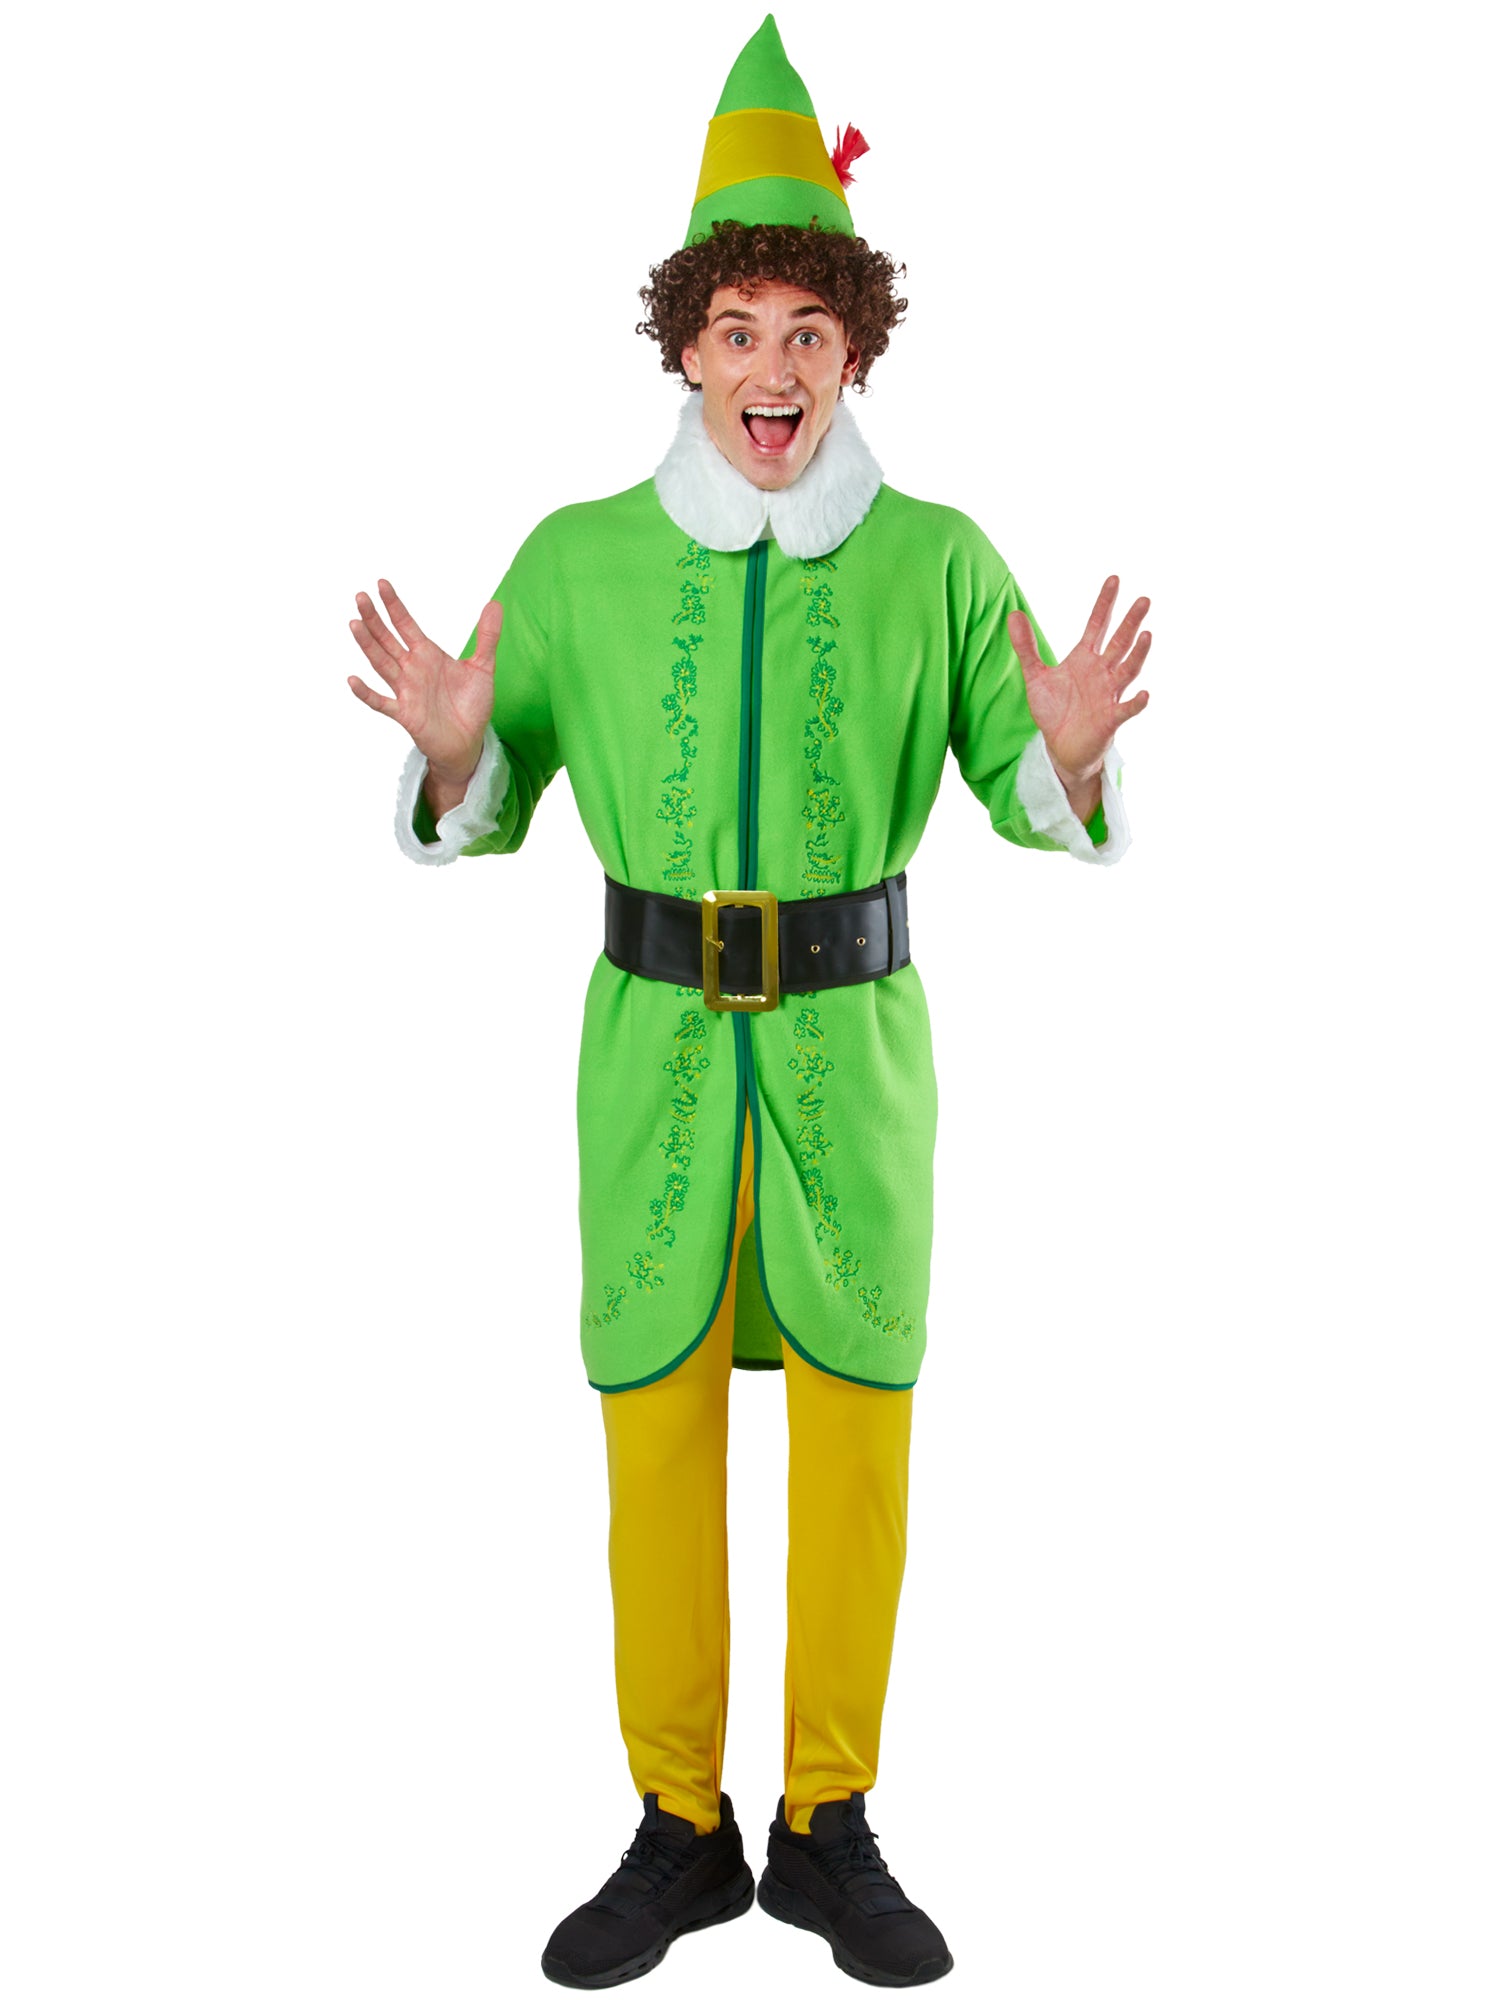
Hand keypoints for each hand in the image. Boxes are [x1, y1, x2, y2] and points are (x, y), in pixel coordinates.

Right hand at [347, 579, 500, 782]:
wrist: (469, 742)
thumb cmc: (471, 705)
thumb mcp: (482, 668)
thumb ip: (487, 637)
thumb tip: (495, 604)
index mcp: (427, 654)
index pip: (405, 624)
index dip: (394, 605)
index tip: (381, 584)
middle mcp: (412, 669)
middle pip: (387, 639)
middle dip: (374, 619)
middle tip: (360, 597)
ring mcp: (406, 691)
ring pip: (381, 664)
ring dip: (368, 645)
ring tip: (354, 624)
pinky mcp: (406, 714)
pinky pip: (381, 702)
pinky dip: (367, 693)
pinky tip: (353, 680)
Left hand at [1009, 575, 1150, 793]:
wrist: (1061, 747)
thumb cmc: (1054, 711)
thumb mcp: (1035, 676)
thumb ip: (1026, 647)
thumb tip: (1013, 614)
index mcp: (1085, 658)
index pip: (1098, 625)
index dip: (1105, 603)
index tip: (1114, 579)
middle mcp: (1102, 672)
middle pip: (1119, 642)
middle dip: (1131, 622)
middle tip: (1144, 599)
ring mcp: (1109, 694)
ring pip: (1127, 670)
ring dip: (1137, 654)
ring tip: (1147, 634)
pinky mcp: (1110, 719)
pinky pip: (1126, 709)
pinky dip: (1136, 702)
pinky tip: (1146, 694)